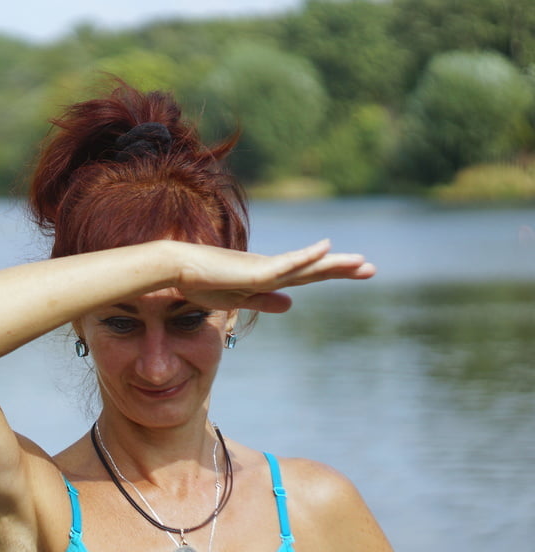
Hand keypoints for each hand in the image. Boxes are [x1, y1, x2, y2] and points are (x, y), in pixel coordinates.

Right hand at [176, 239, 374, 312]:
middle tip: (372, 269)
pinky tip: (325, 247)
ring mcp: (265, 268)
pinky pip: (286, 263)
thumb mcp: (238, 299)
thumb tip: (292, 304)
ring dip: (333, 263)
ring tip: (361, 262)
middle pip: (314, 269)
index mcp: (268, 278)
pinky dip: (306, 256)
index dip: (333, 272)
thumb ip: (264, 301)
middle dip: (342, 269)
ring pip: (306, 266)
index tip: (359, 270)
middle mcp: (271, 269)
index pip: (307, 276)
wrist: (179, 270)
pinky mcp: (256, 269)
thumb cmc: (202, 284)